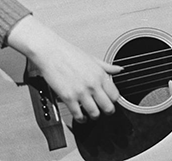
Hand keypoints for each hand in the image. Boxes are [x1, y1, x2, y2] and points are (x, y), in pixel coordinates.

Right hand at [7, 15, 122, 121]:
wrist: (51, 52)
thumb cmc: (70, 54)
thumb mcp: (93, 58)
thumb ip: (107, 66)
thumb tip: (119, 69)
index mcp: (100, 74)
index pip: (115, 95)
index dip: (114, 100)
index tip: (111, 101)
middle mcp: (93, 84)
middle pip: (108, 107)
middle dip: (108, 111)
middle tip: (105, 111)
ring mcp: (81, 92)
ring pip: (95, 113)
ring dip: (94, 116)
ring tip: (92, 114)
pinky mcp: (68, 98)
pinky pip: (78, 115)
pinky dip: (81, 119)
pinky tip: (81, 116)